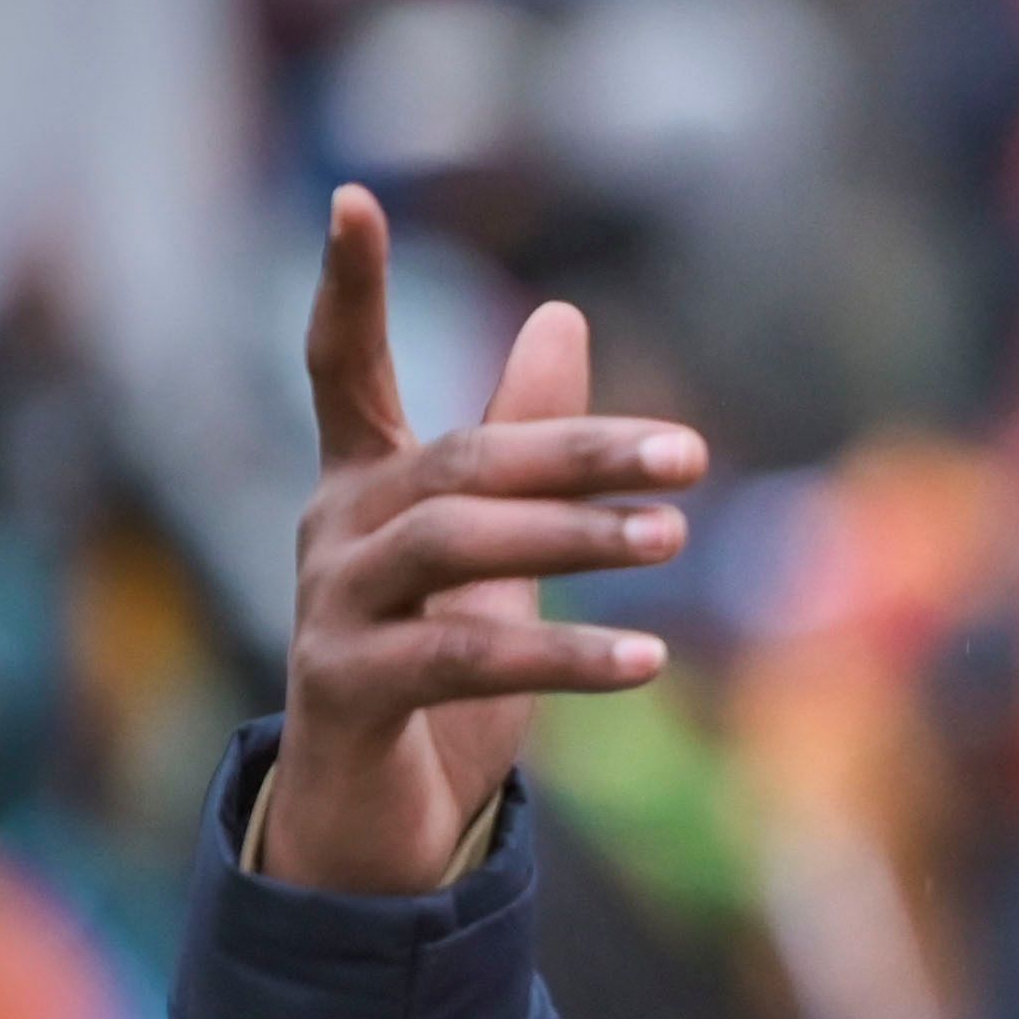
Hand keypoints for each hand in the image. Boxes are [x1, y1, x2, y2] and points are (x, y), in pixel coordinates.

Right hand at [250, 187, 700, 895]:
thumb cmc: (438, 669)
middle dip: (575, 451)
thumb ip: (524, 440)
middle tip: (691, 454)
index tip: (352, 195)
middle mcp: (332, 535)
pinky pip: (459, 658)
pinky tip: (648, 660)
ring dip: (572, 539)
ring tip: (673, 540)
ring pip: (454, 548)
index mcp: (362, 488)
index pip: (339, 368)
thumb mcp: (499, 549)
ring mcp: (327, 613)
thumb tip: (562, 314)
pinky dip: (560, 655)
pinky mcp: (344, 693)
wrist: (378, 823)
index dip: (343, 287)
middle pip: (456, 464)